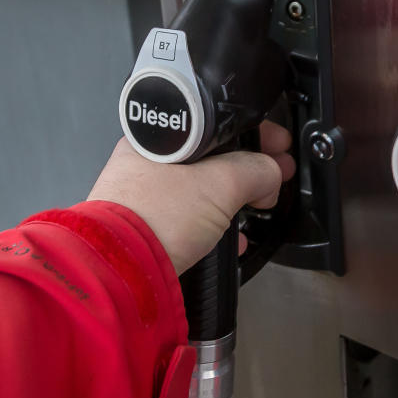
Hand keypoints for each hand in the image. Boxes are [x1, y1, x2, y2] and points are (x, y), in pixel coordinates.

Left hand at [88, 122, 295, 272]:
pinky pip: (188, 221)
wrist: (119, 273)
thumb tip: (272, 174)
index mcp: (155, 137)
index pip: (216, 124)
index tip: (278, 145)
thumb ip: (256, 170)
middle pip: (211, 158)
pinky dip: (214, 227)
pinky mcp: (146, 230)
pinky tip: (230, 240)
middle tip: (275, 177)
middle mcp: (144, 164)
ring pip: (200, 191)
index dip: (255, 133)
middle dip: (250, 170)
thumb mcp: (222, 183)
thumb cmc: (153, 220)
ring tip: (255, 210)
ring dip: (232, 201)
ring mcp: (143, 199)